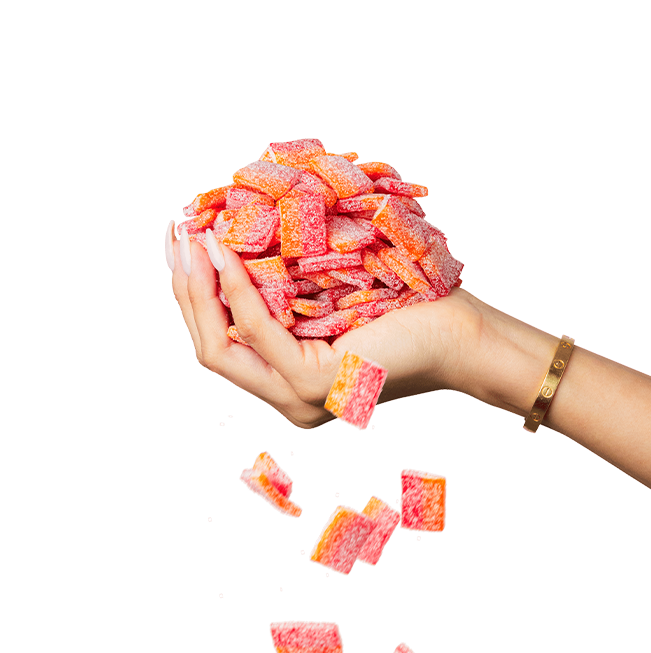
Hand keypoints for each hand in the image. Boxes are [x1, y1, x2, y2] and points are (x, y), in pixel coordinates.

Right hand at [171, 228, 487, 427]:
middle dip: (187, 291)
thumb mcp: (332, 303)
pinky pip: (257, 332)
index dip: (197, 298)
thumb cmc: (404, 311)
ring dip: (201, 288)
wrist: (457, 335)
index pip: (225, 345)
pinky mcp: (315, 384)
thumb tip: (246, 250)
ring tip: (194, 238)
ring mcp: (300, 398)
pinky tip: (228, 253)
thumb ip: (289, 299)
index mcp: (292, 383)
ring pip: (221, 346)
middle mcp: (290, 400)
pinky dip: (236, 291)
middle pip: (212, 348)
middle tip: (177, 237)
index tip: (188, 247)